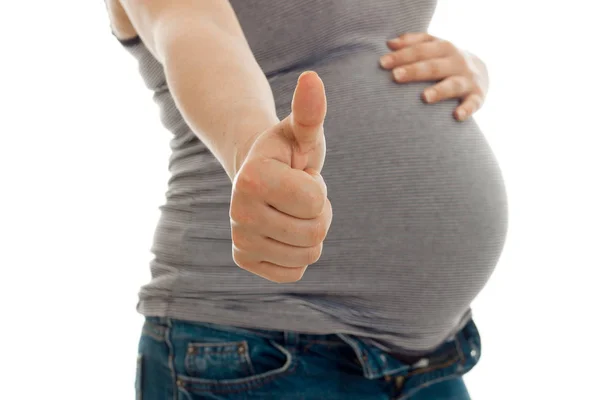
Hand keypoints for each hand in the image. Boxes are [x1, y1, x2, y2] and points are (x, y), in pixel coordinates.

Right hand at [230, 71, 331, 282]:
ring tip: (291, 211)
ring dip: (309, 233)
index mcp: (252, 179)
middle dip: (318, 214)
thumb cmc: (287, 152)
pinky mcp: (244, 260)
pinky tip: (283, 231)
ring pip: (308, 255)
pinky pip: (295, 272)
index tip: (299, 176)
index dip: (318, 190)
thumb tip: (312, 79)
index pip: (316, 205)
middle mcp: (238, 212)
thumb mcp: (302, 132)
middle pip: (314, 235)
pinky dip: (298, 254)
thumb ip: (310, 112)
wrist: (259, 174)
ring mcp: (239, 239)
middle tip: (298, 196)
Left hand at [379, 32, 487, 120]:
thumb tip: (389, 43)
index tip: (382, 63)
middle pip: (433, 66)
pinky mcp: (477, 97)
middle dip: (414, 71)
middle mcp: (457, 62)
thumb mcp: (433, 46)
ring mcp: (468, 80)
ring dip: (440, 91)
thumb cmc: (445, 60)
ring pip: (453, 85)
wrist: (481, 72)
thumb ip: (412, 42)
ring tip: (424, 97)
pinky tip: (456, 116)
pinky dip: (467, 109)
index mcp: (444, 48)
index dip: (402, 55)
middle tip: (395, 76)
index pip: (421, 50)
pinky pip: (473, 103)